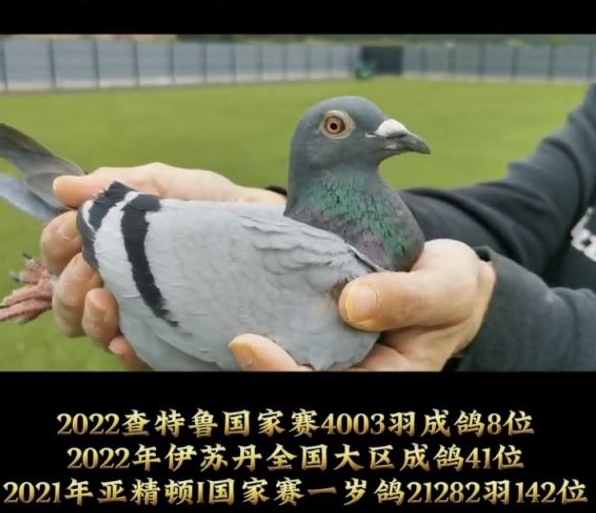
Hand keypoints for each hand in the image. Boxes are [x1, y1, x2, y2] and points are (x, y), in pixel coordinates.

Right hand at [40, 163, 284, 369]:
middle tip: (94, 268)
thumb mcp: (169, 184)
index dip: (58, 241)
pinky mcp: (166, 337)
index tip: (79, 229)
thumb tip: (61, 186)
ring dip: (87, 316)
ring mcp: (141, 310)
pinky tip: (126, 340)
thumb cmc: (214, 205)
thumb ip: (119, 184)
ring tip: (106, 299)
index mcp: (113, 241)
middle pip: (66, 293)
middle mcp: (120, 278)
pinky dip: (121, 348)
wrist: (263, 231)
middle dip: (69, 282)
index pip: (61, 248)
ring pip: (89, 326)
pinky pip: (131, 354)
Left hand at [228, 240, 495, 370]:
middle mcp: (355, 374)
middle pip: (295, 382)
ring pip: (286, 361)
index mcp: (387, 381)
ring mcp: (336, 354)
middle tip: (223, 335)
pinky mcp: (323, 330)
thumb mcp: (445, 289)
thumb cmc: (450, 286)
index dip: (283, 376)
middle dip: (256, 369)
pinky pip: (291, 333)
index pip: (327, 395)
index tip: (248, 344)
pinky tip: (238, 302)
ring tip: (219, 316)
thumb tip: (354, 303)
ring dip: (252, 350)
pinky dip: (265, 324)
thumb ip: (408, 297)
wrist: (440, 276)